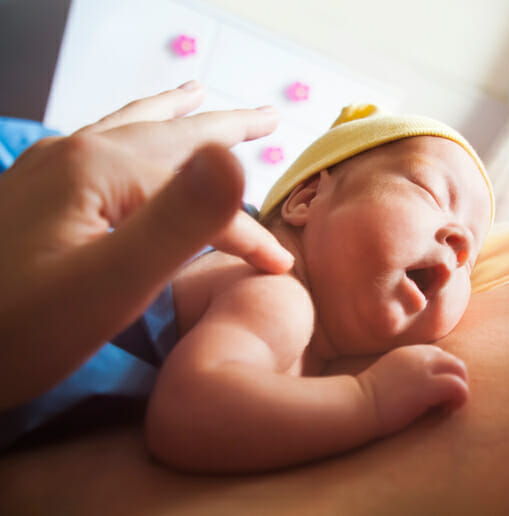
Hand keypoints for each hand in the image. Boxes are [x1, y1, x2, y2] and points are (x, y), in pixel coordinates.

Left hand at [0, 82, 292, 408]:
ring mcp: (50, 168)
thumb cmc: (22, 331)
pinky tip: (120, 137)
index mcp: (103, 169)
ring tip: (197, 95)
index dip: (247, 232)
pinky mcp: (35, 191)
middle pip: (169, 135)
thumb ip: (180, 219)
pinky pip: (100, 144)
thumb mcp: (113, 283)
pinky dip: (131, 134)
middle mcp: (78, 154)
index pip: (200, 194)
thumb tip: (232, 157)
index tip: (280, 268)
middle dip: (225, 127)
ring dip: (174, 116)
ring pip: (130, 129)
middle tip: (267, 117)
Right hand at [357, 344, 467, 435]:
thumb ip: (403, 374)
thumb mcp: (386, 377)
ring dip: (459, 389)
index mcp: (407, 353)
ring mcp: (423, 369)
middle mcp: (418, 356)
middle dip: (455, 381)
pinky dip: (459, 399)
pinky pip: (459, 386)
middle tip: (445, 403)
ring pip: (460, 370)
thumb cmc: (366, 399)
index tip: (434, 394)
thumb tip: (416, 388)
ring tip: (446, 407)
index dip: (442, 375)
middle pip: (453, 361)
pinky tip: (446, 410)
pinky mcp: (428, 386)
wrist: (356, 405)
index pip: (439, 356)